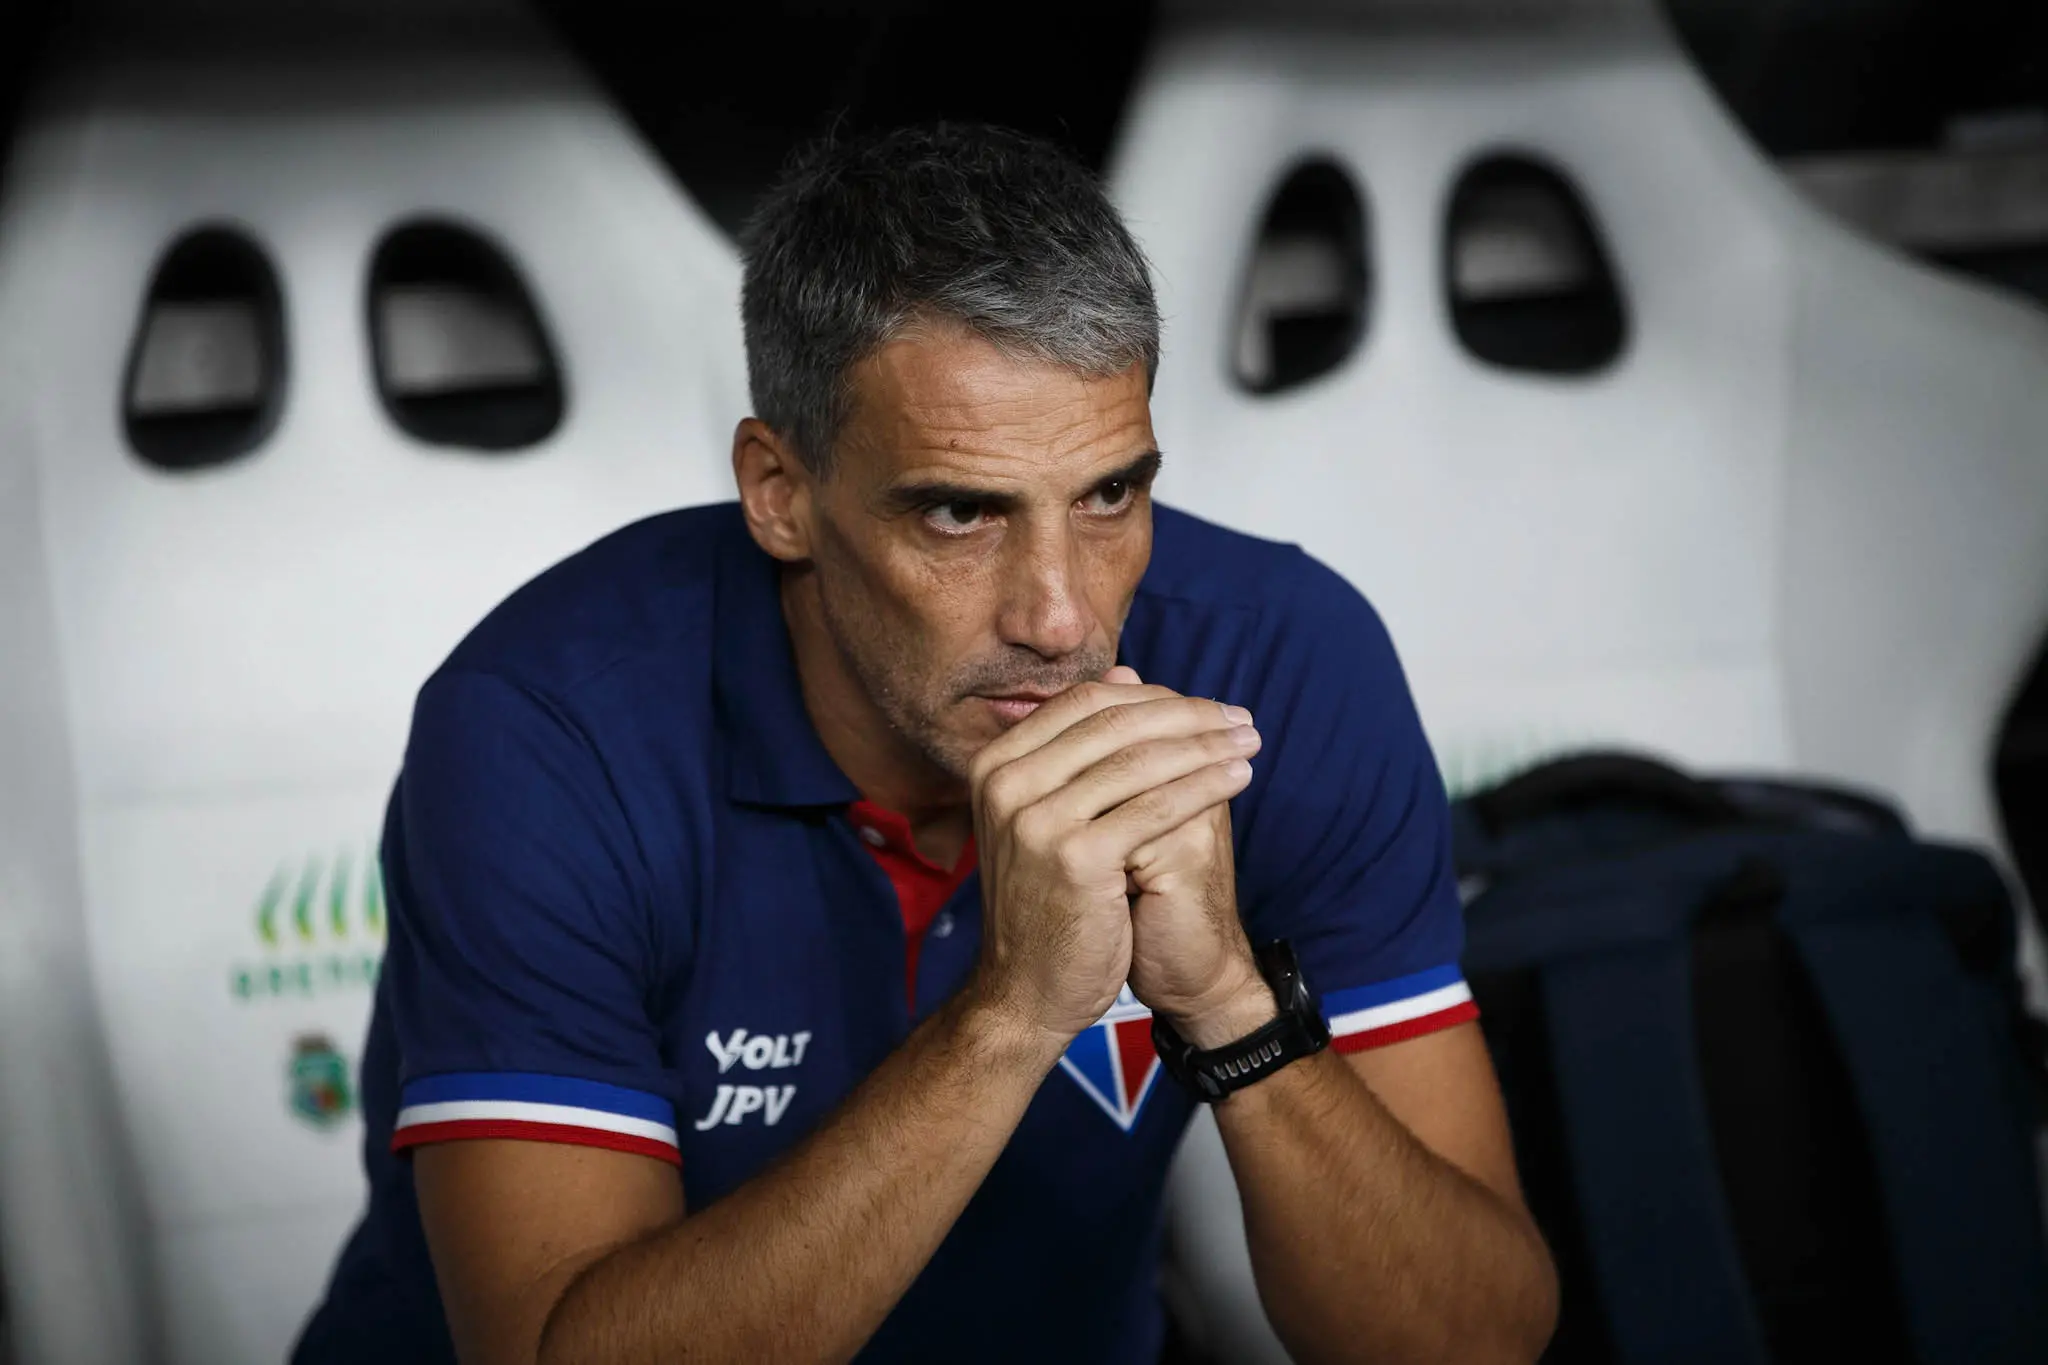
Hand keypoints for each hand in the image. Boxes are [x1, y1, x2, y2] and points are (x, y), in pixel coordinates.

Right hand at [965, 676, 1261, 1051]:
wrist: (1026, 990)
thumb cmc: (1050, 901)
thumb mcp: (1054, 812)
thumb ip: (1085, 747)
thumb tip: (1129, 672)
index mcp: (996, 764)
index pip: (1086, 703)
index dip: (1154, 697)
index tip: (1206, 706)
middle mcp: (1005, 783)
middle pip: (1114, 723)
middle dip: (1188, 716)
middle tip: (1240, 716)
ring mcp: (1035, 819)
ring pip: (1140, 761)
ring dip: (1206, 746)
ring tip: (1249, 741)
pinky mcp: (1074, 856)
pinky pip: (1156, 807)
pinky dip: (1206, 786)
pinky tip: (1238, 779)